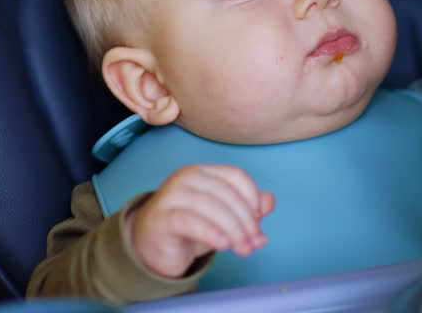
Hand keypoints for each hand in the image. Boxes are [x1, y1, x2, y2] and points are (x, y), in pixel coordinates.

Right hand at [127, 164, 275, 277]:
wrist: (151, 247)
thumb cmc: (190, 229)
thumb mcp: (223, 218)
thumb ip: (247, 208)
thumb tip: (269, 201)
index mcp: (204, 172)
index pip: (237, 177)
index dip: (253, 199)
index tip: (260, 223)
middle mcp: (187, 178)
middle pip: (227, 194)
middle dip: (246, 221)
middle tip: (254, 243)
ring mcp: (172, 195)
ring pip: (211, 207)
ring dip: (233, 230)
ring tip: (242, 249)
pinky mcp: (162, 216)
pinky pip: (190, 221)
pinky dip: (210, 233)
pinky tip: (222, 245)